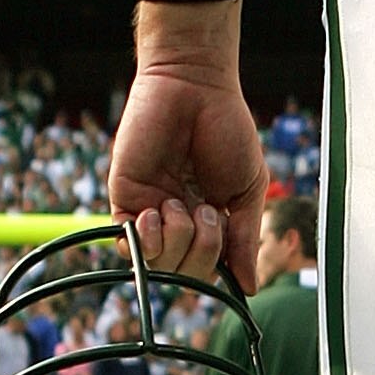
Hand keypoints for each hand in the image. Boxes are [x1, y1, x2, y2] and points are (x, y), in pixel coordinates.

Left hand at [109, 64, 265, 288]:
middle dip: (201, 252)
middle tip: (209, 212)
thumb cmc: (227, 129)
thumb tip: (249, 287)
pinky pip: (128, 243)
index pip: (208, 267)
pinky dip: (145, 240)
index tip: (229, 245)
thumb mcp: (247, 190)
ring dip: (177, 241)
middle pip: (183, 271)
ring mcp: (150, 210)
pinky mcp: (125, 197)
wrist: (196, 87)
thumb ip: (245, 239)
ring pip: (157, 263)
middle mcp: (178, 219)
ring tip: (184, 204)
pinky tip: (158, 214)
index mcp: (208, 219)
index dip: (217, 266)